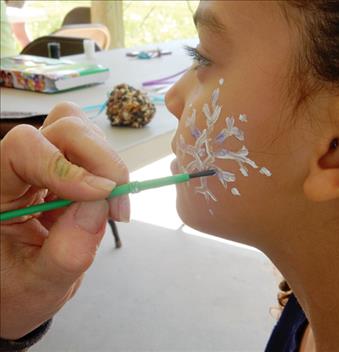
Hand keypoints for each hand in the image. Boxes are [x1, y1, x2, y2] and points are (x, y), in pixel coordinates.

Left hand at [0, 102, 129, 339]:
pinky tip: (110, 200)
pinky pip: (92, 150)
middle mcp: (15, 169)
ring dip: (106, 162)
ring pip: (79, 129)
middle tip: (116, 199)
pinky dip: (110, 170)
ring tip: (113, 204)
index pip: (22, 148)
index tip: (99, 195)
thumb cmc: (14, 292)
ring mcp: (41, 165)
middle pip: (61, 126)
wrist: (18, 291)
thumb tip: (99, 205)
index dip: (63, 164)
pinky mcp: (63, 170)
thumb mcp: (39, 286)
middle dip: (98, 158)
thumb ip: (67, 252)